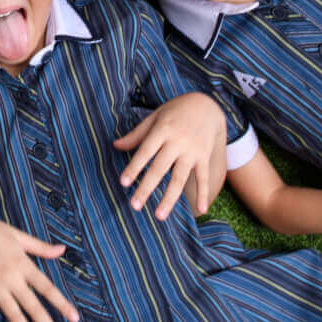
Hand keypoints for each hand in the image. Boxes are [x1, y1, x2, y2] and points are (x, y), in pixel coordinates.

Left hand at [113, 92, 225, 218]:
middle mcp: (177, 142)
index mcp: (162, 130)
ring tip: (159, 216)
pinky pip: (204, 178)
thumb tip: (115, 146)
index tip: (123, 183)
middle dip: (146, 188)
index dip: (134, 167)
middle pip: (160, 169)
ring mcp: (192, 151)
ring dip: (169, 198)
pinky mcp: (204, 157)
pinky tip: (201, 210)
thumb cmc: (175, 112)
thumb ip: (137, 134)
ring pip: (179, 178)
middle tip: (134, 206)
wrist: (207, 105)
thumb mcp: (155, 117)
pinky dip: (204, 194)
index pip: (145, 152)